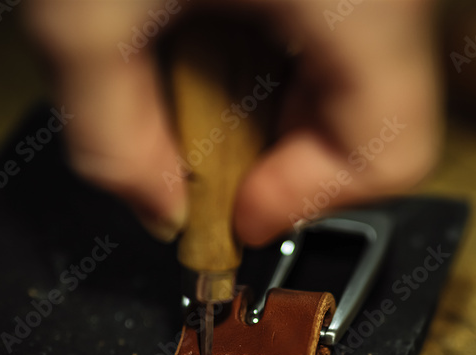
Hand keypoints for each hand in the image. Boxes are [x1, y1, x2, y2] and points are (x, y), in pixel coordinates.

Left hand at [28, 0, 441, 245]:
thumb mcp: (85, 7)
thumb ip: (110, 128)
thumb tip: (153, 206)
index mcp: (362, 0)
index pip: (391, 154)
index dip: (309, 204)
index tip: (236, 212)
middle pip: (376, 125)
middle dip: (283, 159)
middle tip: (207, 153)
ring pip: (360, 83)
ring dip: (277, 111)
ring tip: (199, 81)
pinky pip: (342, 39)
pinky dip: (280, 62)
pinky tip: (215, 33)